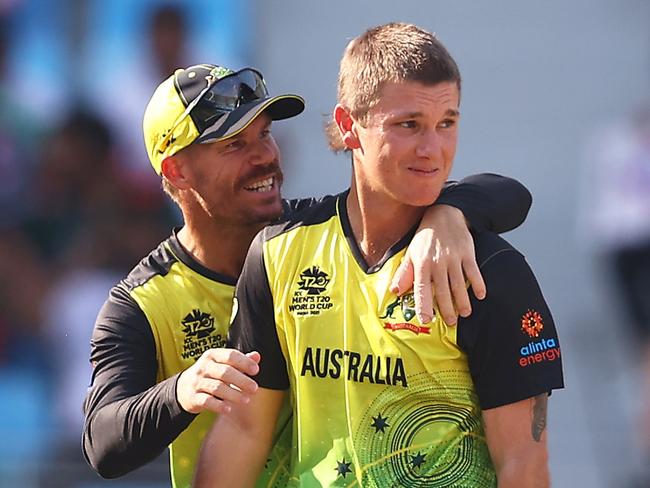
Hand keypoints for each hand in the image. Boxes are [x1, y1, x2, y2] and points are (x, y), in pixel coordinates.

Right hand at [176, 348, 260, 414]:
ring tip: (246, 400)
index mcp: (213, 355)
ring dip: (233, 394)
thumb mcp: (223, 364)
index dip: (244, 362)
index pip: (230, 355)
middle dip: (241, 380)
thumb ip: (240, 361)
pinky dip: (218, 405)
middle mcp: (204, 367)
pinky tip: (228, 409)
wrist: (183, 388)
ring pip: (217, 387)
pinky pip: (206, 401)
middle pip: (225, 372)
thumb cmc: (210, 374)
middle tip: (254, 388)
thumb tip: (257, 356)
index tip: (256, 370)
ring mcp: (197, 382)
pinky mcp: (193, 397)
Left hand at [390, 204, 485, 324]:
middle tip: (450, 322)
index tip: (426, 319)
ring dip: (463, 301)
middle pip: (443, 290)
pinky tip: (480, 295)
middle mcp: (438, 262)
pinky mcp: (467, 253)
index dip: (423, 305)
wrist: (444, 214)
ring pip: (459, 284)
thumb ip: (404, 274)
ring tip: (464, 313)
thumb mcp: (411, 253)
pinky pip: (474, 271)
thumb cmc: (426, 237)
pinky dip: (478, 284)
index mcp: (422, 263)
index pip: (422, 288)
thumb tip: (395, 291)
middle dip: (447, 308)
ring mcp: (454, 258)